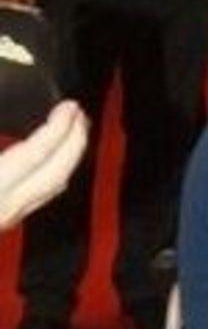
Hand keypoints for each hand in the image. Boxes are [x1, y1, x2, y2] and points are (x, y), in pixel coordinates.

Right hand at [0, 101, 87, 231]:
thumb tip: (10, 128)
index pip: (35, 155)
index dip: (57, 129)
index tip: (69, 107)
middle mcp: (4, 206)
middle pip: (56, 173)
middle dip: (75, 142)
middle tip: (80, 115)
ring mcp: (7, 217)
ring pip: (54, 187)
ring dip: (71, 156)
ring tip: (75, 129)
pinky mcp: (6, 221)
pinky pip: (43, 194)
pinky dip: (57, 170)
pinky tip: (58, 156)